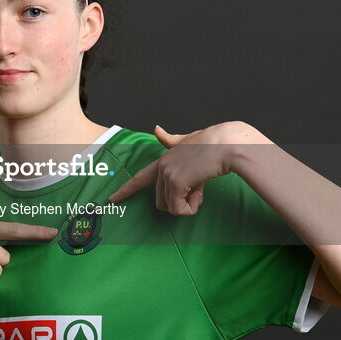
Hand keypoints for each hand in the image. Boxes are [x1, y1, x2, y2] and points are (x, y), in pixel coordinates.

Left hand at [108, 123, 249, 214]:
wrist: (228, 144)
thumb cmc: (215, 144)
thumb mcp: (189, 141)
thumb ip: (171, 140)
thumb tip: (155, 129)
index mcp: (164, 158)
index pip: (140, 177)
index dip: (126, 189)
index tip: (112, 199)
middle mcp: (162, 166)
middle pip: (162, 201)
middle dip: (182, 201)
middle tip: (199, 188)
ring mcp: (167, 174)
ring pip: (171, 207)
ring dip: (189, 203)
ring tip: (201, 186)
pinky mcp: (175, 183)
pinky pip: (179, 209)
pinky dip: (191, 207)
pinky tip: (201, 191)